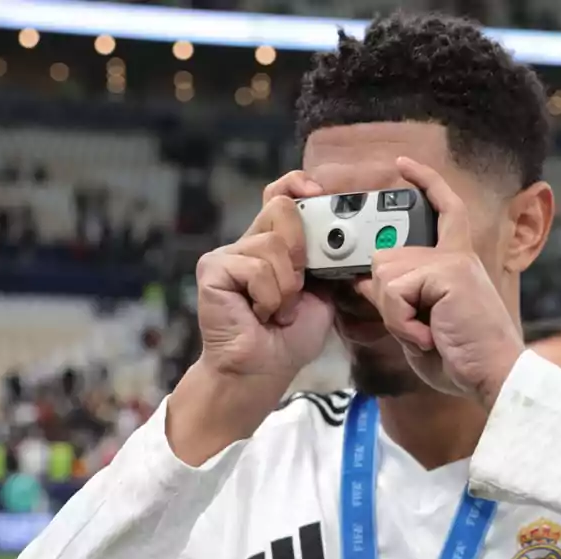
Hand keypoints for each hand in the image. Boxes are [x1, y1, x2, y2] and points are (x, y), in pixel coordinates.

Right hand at [195, 171, 333, 380]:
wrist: (261, 372)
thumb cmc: (287, 339)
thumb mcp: (321, 295)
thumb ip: (326, 262)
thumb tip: (347, 237)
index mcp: (273, 246)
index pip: (280, 195)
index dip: (297, 185)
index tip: (318, 191)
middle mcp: (248, 244)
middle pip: (281, 209)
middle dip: (301, 250)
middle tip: (298, 287)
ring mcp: (227, 255)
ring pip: (273, 245)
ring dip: (287, 288)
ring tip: (276, 312)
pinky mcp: (213, 268)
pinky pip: (256, 268)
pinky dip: (269, 298)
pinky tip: (258, 315)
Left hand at [366, 157, 522, 406]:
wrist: (496, 375)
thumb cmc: (463, 358)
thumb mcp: (420, 326)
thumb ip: (397, 301)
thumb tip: (366, 282)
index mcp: (456, 263)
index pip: (443, 209)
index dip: (423, 182)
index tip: (402, 164)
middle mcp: (456, 256)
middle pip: (386, 257)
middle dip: (386, 299)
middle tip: (415, 327)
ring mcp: (453, 262)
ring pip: (385, 275)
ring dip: (395, 315)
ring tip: (425, 333)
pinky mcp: (448, 274)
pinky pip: (395, 291)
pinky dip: (402, 322)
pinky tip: (428, 336)